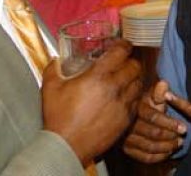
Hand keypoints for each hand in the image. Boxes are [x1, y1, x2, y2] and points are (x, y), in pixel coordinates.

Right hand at [41, 39, 142, 166]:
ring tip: (126, 78)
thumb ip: (53, 68)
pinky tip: (124, 96)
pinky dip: (134, 95)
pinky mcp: (126, 119)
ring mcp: (123, 104)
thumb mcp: (50, 88)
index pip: (121, 52)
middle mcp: (115, 88)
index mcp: (98, 76)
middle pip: (135, 66)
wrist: (68, 146)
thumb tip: (55, 59)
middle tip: (123, 61)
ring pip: (139, 83)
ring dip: (134, 78)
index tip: (122, 44)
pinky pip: (137, 101)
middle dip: (131, 61)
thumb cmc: (59, 117)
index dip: (123, 45)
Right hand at [122, 80, 186, 162]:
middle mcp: (128, 124)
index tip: (183, 128)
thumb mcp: (150, 94)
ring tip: (178, 143)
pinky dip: (158, 156)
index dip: (170, 123)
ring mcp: (126, 138)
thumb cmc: (143, 102)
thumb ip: (158, 91)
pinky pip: (144, 157)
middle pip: (152, 134)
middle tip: (182, 137)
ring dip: (167, 147)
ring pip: (149, 147)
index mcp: (135, 108)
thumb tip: (164, 84)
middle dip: (170, 136)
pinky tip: (168, 152)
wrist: (126, 113)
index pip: (153, 118)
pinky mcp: (127, 150)